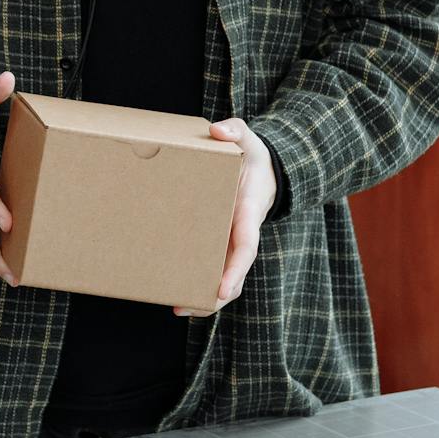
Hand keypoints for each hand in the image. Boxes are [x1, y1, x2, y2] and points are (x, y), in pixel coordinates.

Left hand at [175, 118, 277, 316]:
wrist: (261, 168)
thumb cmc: (251, 155)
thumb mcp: (247, 137)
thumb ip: (235, 130)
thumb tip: (218, 131)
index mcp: (248, 213)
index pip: (246, 247)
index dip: (235, 270)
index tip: (223, 289)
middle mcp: (241, 234)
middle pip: (235, 275)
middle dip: (216, 295)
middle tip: (187, 306)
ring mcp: (231, 242)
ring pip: (225, 279)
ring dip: (205, 298)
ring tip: (178, 307)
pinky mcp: (219, 243)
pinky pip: (212, 267)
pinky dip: (199, 285)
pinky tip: (176, 294)